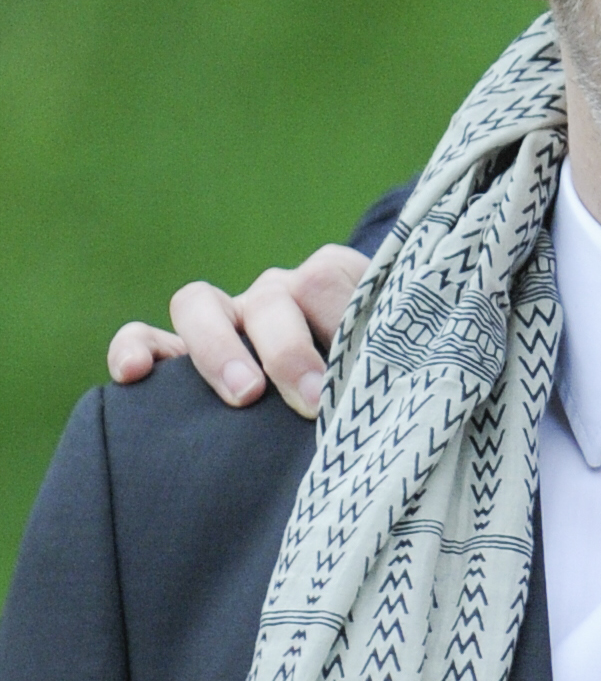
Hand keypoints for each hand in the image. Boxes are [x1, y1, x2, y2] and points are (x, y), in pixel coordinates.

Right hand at [105, 245, 368, 419]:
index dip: (342, 318)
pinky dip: (134, 348)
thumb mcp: (385, 365)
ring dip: (221, 348)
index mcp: (326, 287)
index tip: (359, 371)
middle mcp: (274, 297)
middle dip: (293, 351)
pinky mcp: (178, 352)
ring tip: (245, 394)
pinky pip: (144, 336)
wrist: (346, 403)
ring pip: (200, 304)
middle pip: (273, 295)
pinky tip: (134, 376)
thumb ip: (383, 363)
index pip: (327, 276)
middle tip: (314, 401)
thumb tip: (385, 394)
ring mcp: (224, 320)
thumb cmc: (371, 385)